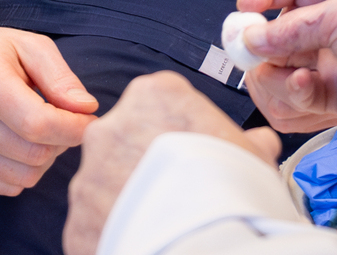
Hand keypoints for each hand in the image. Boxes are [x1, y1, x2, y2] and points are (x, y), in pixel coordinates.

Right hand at [0, 23, 100, 194]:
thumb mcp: (33, 47)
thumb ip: (62, 78)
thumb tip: (86, 109)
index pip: (37, 124)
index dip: (73, 128)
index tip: (89, 119)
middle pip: (34, 154)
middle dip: (62, 141)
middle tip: (65, 120)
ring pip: (24, 177)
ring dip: (45, 158)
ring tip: (41, 130)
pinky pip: (7, 187)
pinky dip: (24, 171)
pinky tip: (21, 143)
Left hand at [63, 71, 280, 254]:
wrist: (202, 244)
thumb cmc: (231, 190)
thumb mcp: (253, 154)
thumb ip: (249, 142)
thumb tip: (261, 142)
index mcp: (154, 95)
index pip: (159, 101)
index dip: (179, 129)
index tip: (193, 152)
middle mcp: (111, 128)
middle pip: (125, 139)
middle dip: (145, 162)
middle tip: (177, 189)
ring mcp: (87, 176)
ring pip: (105, 183)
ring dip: (128, 198)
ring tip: (162, 221)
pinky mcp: (76, 221)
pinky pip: (95, 223)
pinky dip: (114, 231)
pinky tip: (145, 240)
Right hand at [227, 0, 336, 131]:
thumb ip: (291, 26)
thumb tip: (255, 39)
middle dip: (262, 7)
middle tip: (244, 19)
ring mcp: (334, 45)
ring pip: (285, 43)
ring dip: (272, 53)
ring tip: (266, 59)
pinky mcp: (332, 83)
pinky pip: (297, 82)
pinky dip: (292, 85)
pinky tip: (301, 84)